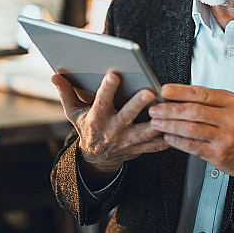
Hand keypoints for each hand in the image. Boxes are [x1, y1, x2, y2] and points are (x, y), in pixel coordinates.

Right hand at [53, 71, 168, 186]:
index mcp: (96, 118)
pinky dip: (167, 139)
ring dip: (157, 123)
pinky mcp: (140, 150)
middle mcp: (112, 130)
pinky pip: (156, 146)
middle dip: (138, 104)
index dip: (107, 88)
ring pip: (144, 133)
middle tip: (149, 92)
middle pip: (126, 116)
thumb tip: (55, 75)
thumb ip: (66, 93)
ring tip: (168, 111)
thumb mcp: (73, 113)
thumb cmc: (87, 127)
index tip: (114, 74)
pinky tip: (178, 128)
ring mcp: (127, 141)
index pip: (100, 101)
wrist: (97, 158)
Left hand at [148, 84, 233, 182]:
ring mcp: (224, 137)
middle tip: (155, 109)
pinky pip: (193, 146)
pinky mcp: (219, 154)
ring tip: (157, 123)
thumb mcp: (232, 107)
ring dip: (170, 125)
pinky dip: (177, 141)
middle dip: (169, 109)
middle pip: (193, 110)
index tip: (164, 90)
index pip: (201, 93)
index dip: (179, 91)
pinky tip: (168, 137)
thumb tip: (179, 95)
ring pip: (191, 128)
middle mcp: (229, 118)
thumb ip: (209, 101)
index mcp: (231, 102)